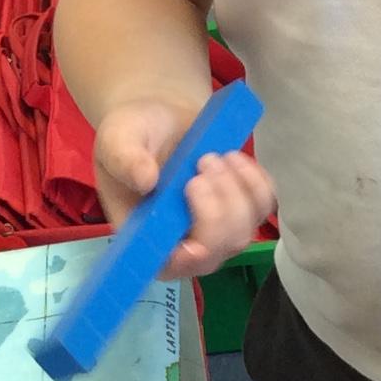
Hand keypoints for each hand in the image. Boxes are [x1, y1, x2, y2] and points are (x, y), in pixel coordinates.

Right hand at [91, 100, 274, 280]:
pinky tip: (235, 160)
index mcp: (146, 236)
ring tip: (213, 157)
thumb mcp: (117, 141)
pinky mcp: (242, 208)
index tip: (195, 242)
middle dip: (216, 209)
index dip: (189, 261)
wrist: (161, 114)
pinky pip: (263, 208)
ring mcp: (217, 229)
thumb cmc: (133, 134)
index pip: (170, 266)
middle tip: (203, 163)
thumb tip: (145, 180)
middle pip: (216, 250)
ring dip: (235, 191)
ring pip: (243, 230)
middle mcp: (183, 241)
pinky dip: (255, 183)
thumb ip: (125, 159)